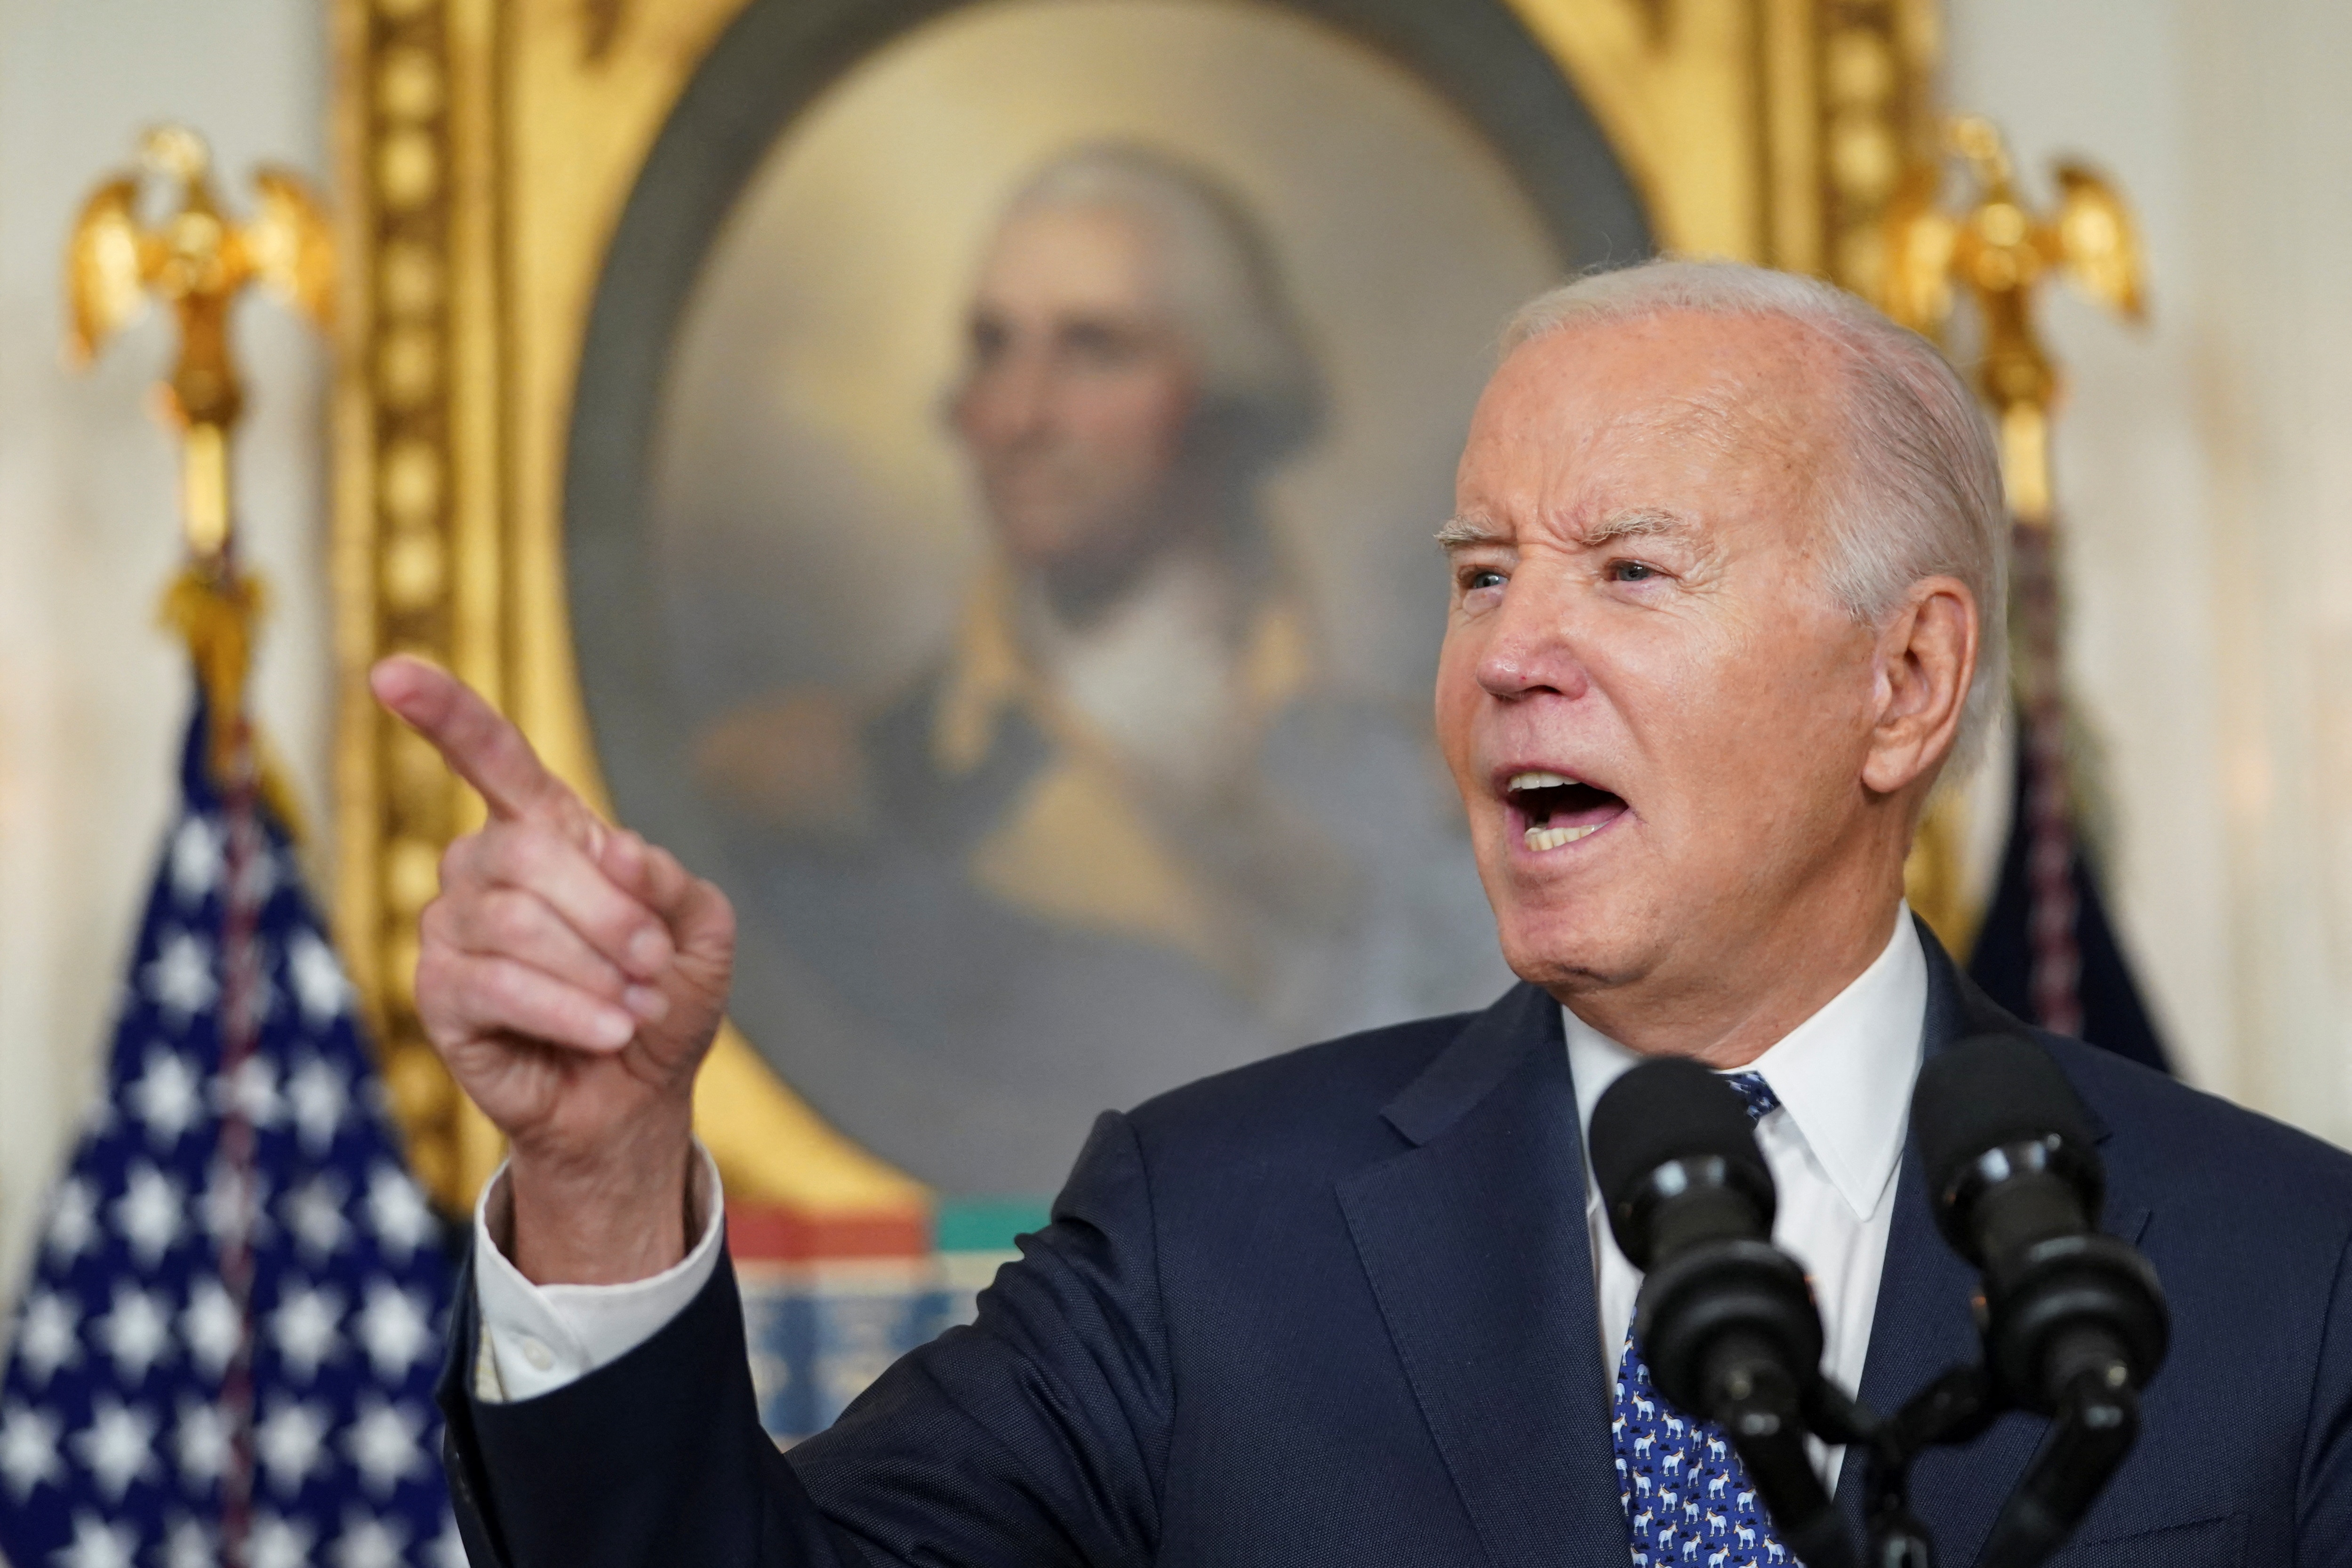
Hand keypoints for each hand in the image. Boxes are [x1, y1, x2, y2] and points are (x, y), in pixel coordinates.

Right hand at [370, 655, 735, 1284]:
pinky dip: (568, 1009)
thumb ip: (670, 884)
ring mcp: (451, 930)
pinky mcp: (439, 995)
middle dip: (609, 914)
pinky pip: (492, 985)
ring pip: (512, 924)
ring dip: (595, 971)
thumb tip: (614, 849)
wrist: (637, 1094)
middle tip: (655, 966)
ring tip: (635, 1007)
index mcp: (544, 832)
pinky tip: (608, 1031)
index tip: (390, 672)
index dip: (443, 713)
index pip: (488, 757)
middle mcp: (483, 869)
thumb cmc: (661, 999)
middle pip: (526, 855)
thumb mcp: (699, 934)